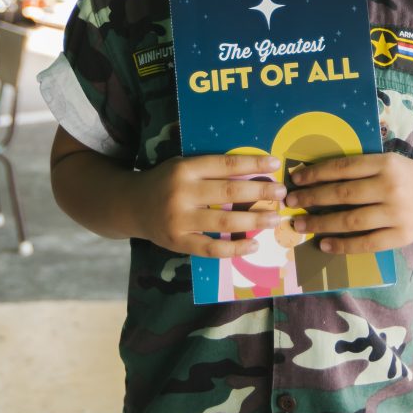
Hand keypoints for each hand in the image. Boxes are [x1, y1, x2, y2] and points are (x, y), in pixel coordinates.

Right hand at [136, 154, 286, 257]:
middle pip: (229, 192)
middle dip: (260, 192)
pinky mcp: (178, 242)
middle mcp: (182, 193)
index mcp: (184, 168)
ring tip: (275, 218)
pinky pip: (212, 249)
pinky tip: (254, 245)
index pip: (225, 164)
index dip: (252, 163)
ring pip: (224, 222)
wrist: (130, 205)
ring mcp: (179, 220)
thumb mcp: (183, 165)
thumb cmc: (165, 181)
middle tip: (282, 193)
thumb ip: (211, 169)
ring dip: (254, 220)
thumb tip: (253, 172)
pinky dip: (235, 249)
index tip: (275, 163)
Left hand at [284, 153, 412, 254]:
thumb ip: (359, 168)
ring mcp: (397, 213)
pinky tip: (324, 244)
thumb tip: (315, 178)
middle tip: (290, 202)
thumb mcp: (387, 161)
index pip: (343, 168)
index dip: (316, 174)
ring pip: (351, 220)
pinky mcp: (402, 236)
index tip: (295, 179)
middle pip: (343, 194)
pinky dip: (343, 246)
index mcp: (385, 163)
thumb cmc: (405, 176)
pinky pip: (366, 243)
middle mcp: (391, 187)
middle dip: (312, 199)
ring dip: (321, 224)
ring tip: (300, 224)